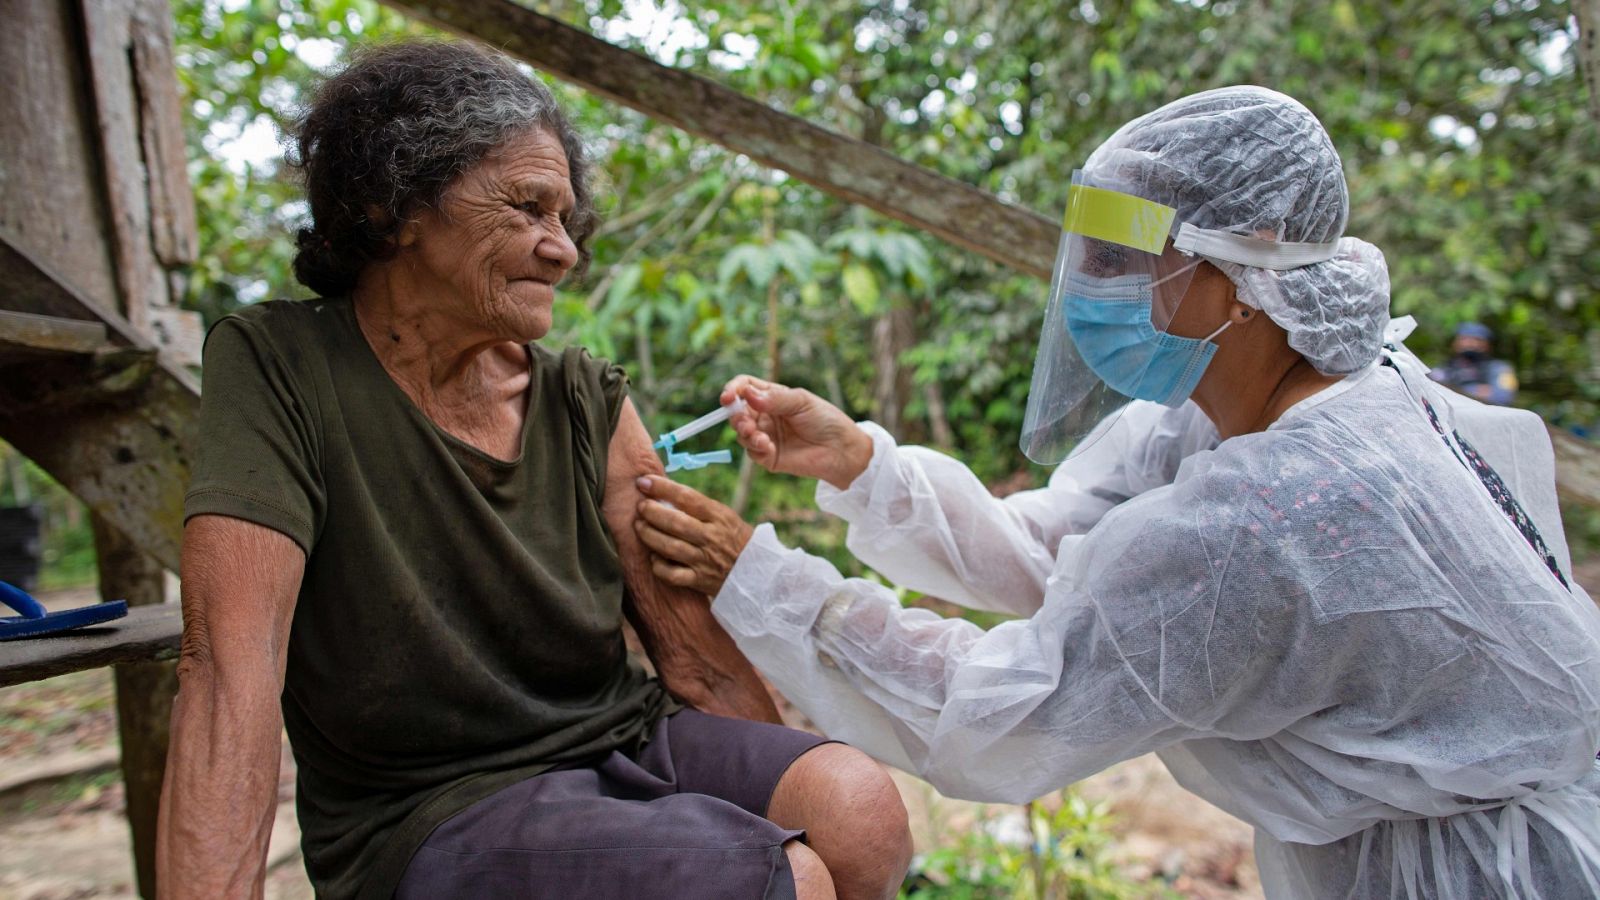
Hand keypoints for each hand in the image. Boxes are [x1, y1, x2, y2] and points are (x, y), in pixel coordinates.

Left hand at [634, 476, 754, 596]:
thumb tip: (663, 492)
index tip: (644, 481)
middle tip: (640, 506)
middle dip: (652, 512)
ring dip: (649, 535)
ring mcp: (704, 560)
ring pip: (670, 547)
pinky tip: (653, 557)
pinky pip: (672, 575)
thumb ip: (698, 507)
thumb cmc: (735, 538)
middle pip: (675, 522)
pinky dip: (659, 566)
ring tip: (639, 526)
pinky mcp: (699, 581)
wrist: (758, 572)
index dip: (662, 488)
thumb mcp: (724, 516)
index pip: (687, 497)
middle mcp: (711, 537)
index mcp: (719, 516)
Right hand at [720, 375, 872, 489]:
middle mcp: (765, 415)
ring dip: (744, 433)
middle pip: (737, 411)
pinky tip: (768, 446)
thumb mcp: (801, 402)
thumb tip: (747, 394)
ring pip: (741, 432)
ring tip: (759, 436)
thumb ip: (775, 398)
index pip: (744, 387)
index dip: (733, 390)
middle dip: (735, 416)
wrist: (841, 450)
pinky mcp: (768, 456)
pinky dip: (756, 448)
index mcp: (771, 396)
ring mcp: (765, 436)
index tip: (728, 397)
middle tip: (744, 422)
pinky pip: (752, 452)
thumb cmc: (826, 420)